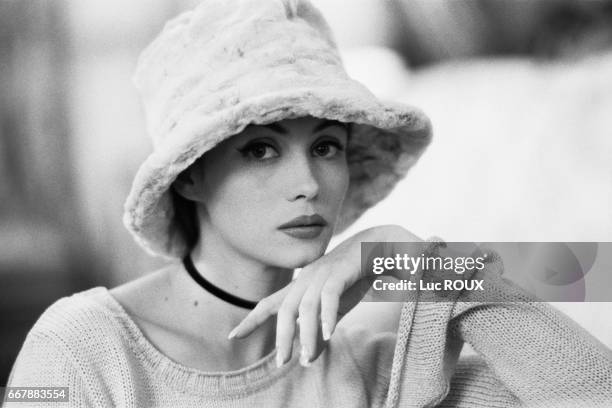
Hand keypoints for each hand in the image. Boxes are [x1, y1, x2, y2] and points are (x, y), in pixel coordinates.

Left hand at [226, 224, 421, 367]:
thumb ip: (320, 331)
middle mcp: (306, 279)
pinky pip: (329, 296)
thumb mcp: (335, 309)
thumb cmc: (355, 278)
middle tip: (281, 362)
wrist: (379, 248)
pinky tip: (328, 335)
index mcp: (300, 286)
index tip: (232, 336)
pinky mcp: (340, 272)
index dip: (251, 320)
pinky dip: (327, 316)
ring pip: (305, 307)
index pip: (269, 303)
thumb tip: (306, 360)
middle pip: (285, 309)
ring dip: (305, 334)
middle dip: (282, 337)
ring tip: (306, 357)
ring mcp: (322, 273)